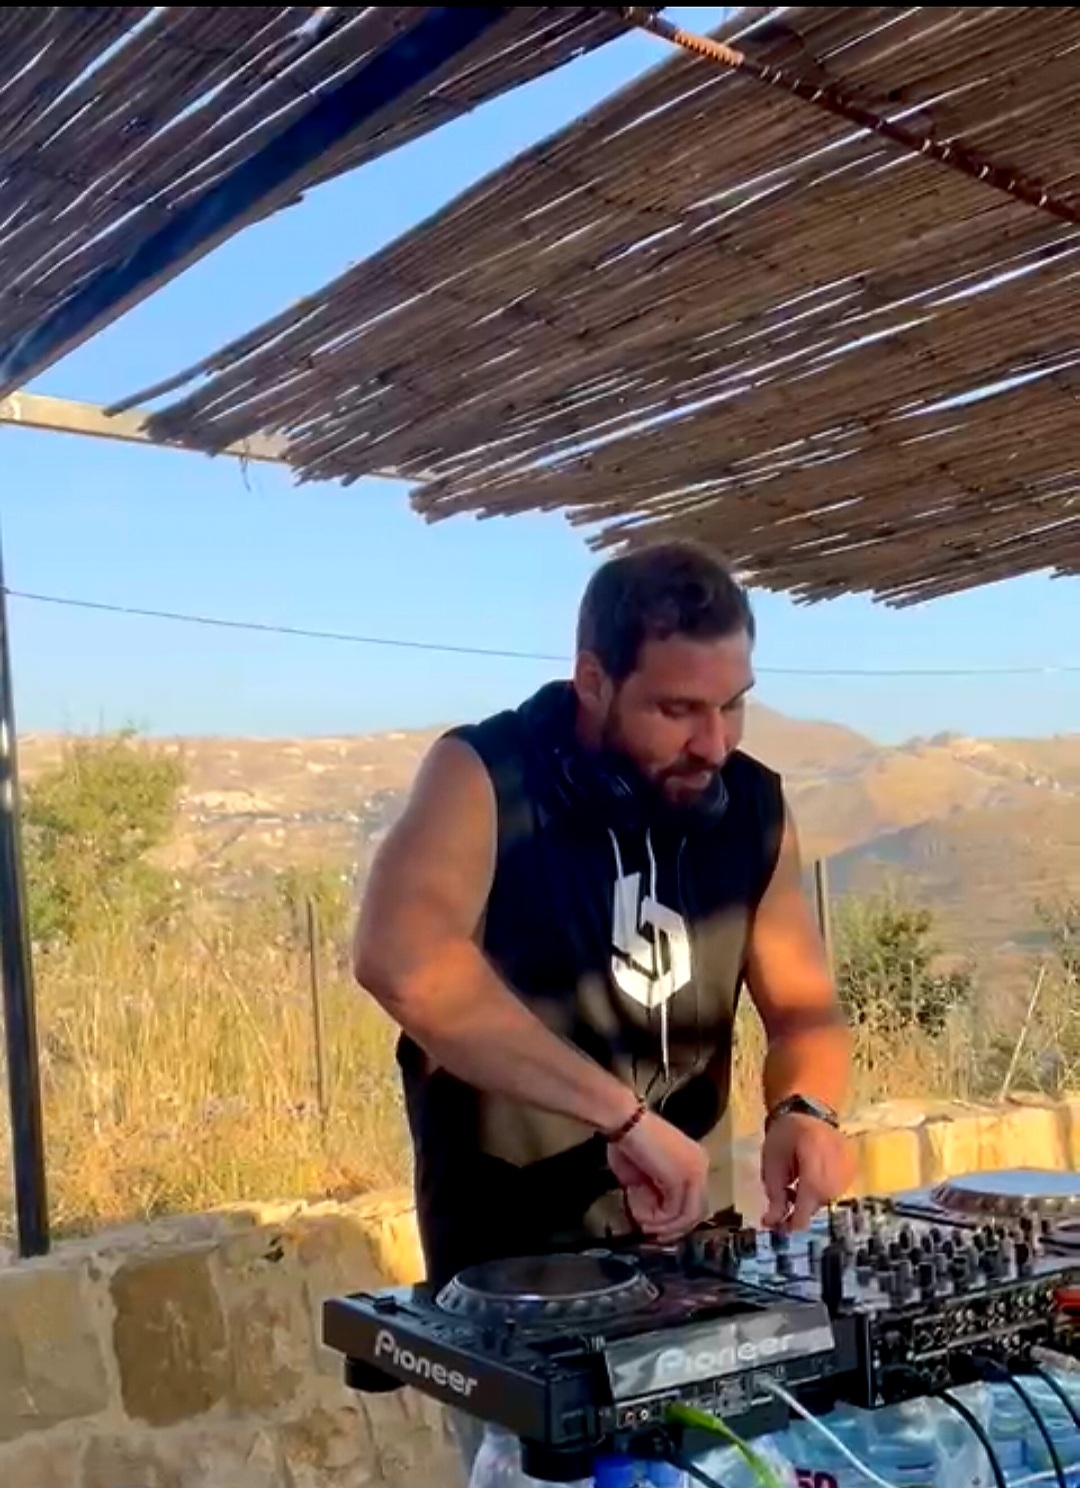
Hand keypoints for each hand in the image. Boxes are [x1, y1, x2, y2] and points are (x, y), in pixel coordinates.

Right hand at [607, 1111, 709, 1243]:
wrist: (624, 1122)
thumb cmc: (628, 1142)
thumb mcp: (645, 1176)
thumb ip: (655, 1195)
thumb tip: (653, 1215)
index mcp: (695, 1163)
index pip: (694, 1202)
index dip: (675, 1221)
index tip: (655, 1228)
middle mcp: (701, 1167)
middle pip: (695, 1212)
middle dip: (670, 1227)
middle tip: (649, 1231)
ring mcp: (695, 1173)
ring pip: (686, 1216)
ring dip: (661, 1224)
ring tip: (640, 1219)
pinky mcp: (684, 1179)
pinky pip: (674, 1212)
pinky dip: (656, 1218)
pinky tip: (640, 1212)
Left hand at [761, 1113, 853, 1229]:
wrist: (810, 1111)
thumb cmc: (786, 1134)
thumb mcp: (772, 1162)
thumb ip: (775, 1194)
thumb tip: (773, 1223)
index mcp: (814, 1164)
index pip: (807, 1205)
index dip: (792, 1222)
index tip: (777, 1228)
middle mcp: (836, 1171)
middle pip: (816, 1204)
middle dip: (798, 1206)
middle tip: (785, 1196)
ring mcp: (848, 1171)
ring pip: (826, 1199)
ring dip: (810, 1198)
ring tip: (798, 1180)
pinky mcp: (853, 1170)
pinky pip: (835, 1190)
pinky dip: (822, 1190)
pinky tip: (812, 1176)